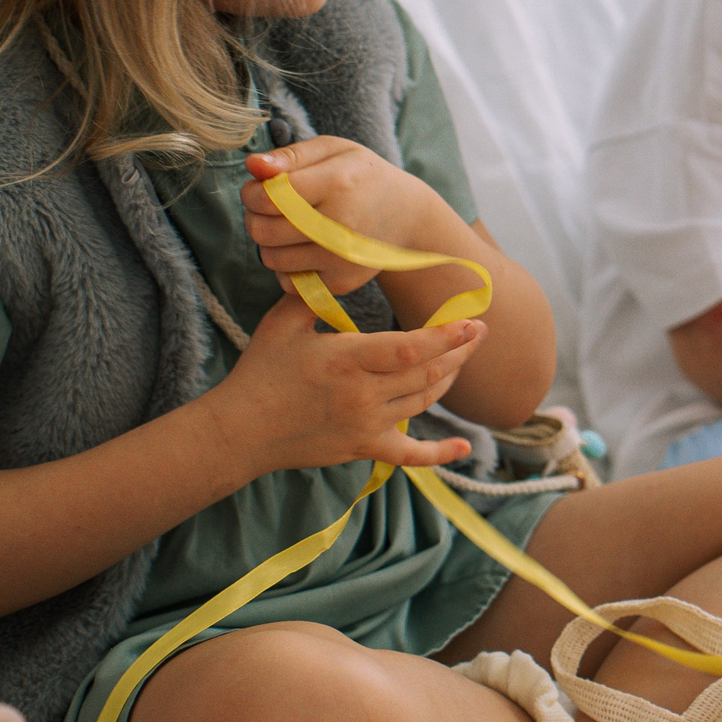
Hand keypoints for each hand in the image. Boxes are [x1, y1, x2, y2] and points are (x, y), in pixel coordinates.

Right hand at [207, 289, 484, 474]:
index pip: (409, 348)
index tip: (471, 322)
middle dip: (460, 352)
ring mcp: (366, 425)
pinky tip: (463, 447)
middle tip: (481, 332)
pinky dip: (438, 454)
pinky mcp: (363, 448)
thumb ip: (314, 294)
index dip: (446, 337)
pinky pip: (409, 456)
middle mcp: (364, 394)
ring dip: (448, 379)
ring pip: (423, 401)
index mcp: (348, 360)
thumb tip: (335, 266)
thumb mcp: (284, 322)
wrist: (241, 430)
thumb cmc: (262, 371)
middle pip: (427, 373)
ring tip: (463, 359)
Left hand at [242, 137, 448, 295]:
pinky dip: (287, 267)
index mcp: (337, 183)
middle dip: (255, 218)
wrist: (406, 215)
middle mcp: (341, 224)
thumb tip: (252, 165)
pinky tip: (303, 249)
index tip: (261, 189)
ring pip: (271, 259)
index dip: (252, 192)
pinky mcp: (343, 282)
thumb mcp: (333, 150)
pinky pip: (289, 283)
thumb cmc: (361, 176)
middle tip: (270, 209)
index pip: (267, 197)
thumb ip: (290, 154)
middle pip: (263, 231)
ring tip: (287, 228)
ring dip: (269, 243)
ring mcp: (342, 257)